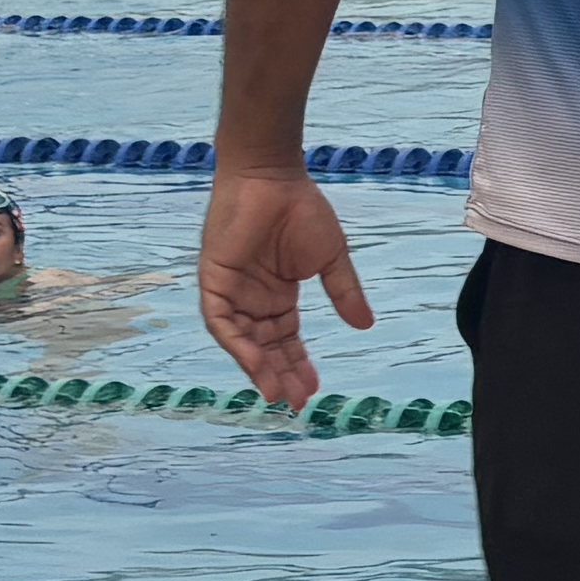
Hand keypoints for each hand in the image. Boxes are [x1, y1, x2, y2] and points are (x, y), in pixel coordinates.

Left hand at [198, 164, 373, 404]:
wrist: (272, 178)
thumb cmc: (300, 209)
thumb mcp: (331, 259)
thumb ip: (343, 293)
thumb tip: (365, 326)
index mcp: (278, 295)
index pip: (287, 340)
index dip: (299, 365)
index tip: (313, 390)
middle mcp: (252, 299)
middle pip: (266, 347)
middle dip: (281, 374)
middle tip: (297, 402)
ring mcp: (231, 292)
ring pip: (242, 341)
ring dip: (258, 368)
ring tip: (277, 393)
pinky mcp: (214, 281)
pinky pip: (221, 322)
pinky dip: (237, 345)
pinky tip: (256, 364)